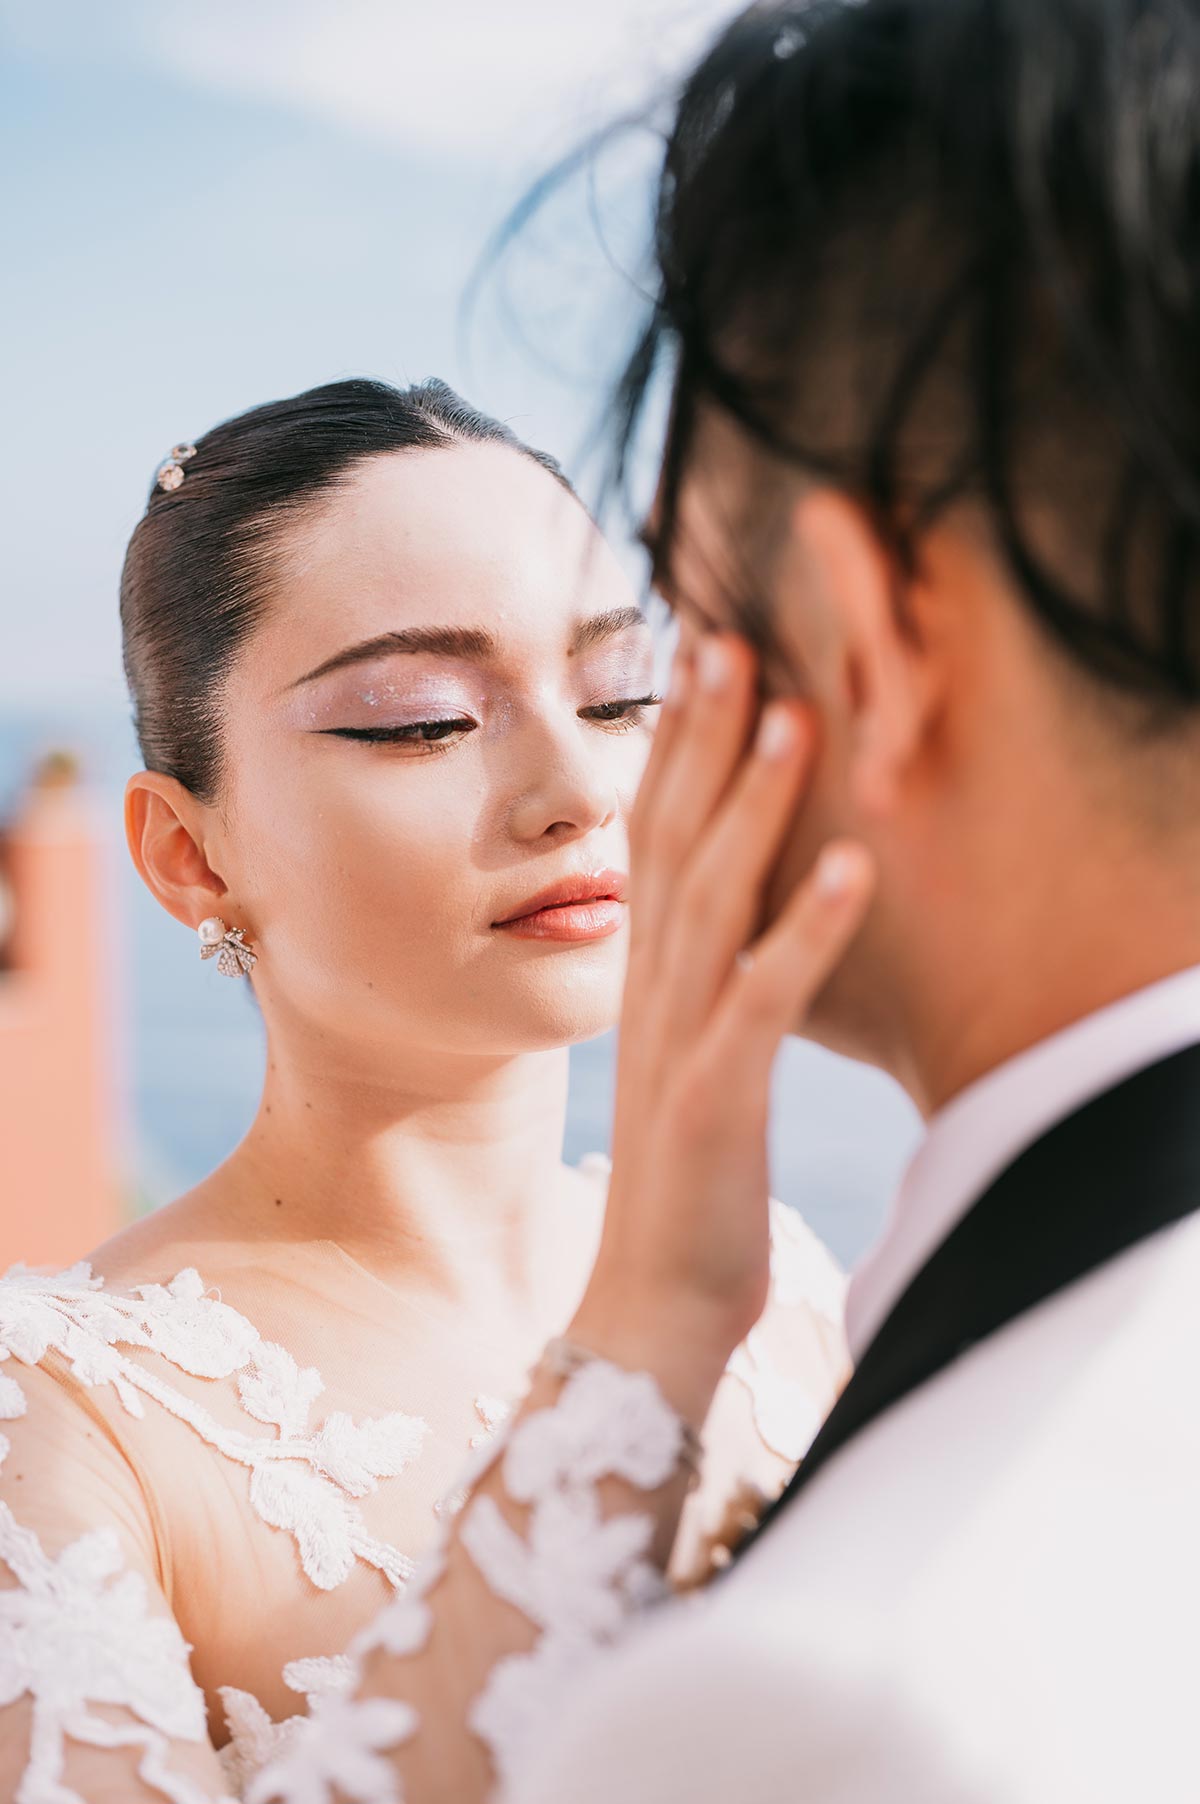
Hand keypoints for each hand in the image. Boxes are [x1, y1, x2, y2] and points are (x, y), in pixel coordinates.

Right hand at [572, 630, 874, 1426]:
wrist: (651, 1306)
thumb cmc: (689, 1183)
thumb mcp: (695, 1061)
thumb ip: (705, 982)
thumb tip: (728, 920)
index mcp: (650, 980)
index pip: (652, 838)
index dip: (677, 744)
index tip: (701, 655)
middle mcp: (653, 993)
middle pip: (671, 842)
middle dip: (703, 737)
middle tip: (728, 636)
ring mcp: (680, 1043)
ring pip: (713, 901)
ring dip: (755, 806)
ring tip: (797, 716)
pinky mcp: (717, 1099)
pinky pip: (765, 1001)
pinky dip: (808, 931)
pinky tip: (850, 865)